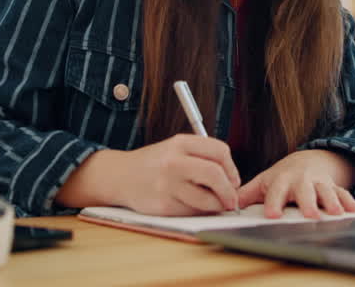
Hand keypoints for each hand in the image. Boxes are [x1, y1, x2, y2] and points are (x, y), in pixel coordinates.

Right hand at [112, 134, 241, 215]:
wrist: (120, 176)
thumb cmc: (154, 163)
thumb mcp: (175, 148)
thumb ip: (202, 157)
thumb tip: (232, 179)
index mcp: (180, 143)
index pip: (220, 151)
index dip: (232, 168)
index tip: (233, 180)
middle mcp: (173, 161)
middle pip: (215, 175)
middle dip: (229, 191)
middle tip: (232, 200)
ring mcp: (167, 184)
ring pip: (207, 199)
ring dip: (217, 205)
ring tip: (215, 204)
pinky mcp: (163, 205)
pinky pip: (192, 211)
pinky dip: (199, 212)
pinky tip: (194, 206)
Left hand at [237, 149, 354, 218]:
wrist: (306, 161)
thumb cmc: (282, 177)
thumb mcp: (264, 181)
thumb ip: (247, 194)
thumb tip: (225, 203)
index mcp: (282, 180)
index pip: (276, 192)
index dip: (274, 203)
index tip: (273, 215)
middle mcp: (301, 181)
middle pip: (304, 191)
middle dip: (308, 202)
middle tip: (310, 214)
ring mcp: (318, 183)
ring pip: (326, 191)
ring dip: (331, 201)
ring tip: (336, 213)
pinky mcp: (332, 187)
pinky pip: (342, 192)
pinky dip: (348, 201)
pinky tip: (353, 211)